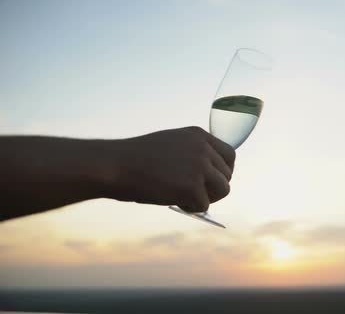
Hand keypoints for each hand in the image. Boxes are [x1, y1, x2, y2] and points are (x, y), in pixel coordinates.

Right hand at [109, 127, 235, 212]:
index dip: (223, 172)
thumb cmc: (136, 160)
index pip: (229, 155)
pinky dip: (191, 208)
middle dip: (214, 188)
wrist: (114, 165)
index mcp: (198, 135)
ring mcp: (199, 167)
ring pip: (223, 190)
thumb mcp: (170, 146)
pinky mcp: (192, 187)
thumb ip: (192, 155)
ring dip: (207, 198)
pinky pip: (204, 205)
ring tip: (185, 198)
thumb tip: (211, 180)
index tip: (212, 182)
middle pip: (227, 176)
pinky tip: (173, 201)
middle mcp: (203, 148)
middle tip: (194, 195)